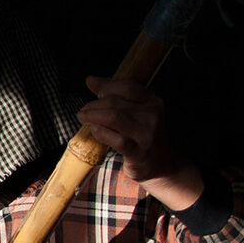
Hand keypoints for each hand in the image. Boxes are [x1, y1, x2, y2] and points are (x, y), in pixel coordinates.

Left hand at [78, 76, 203, 209]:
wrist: (160, 163)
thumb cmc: (141, 134)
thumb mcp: (134, 111)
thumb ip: (114, 94)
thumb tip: (90, 79)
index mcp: (152, 101)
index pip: (128, 86)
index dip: (107, 87)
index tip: (96, 92)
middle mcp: (152, 115)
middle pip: (115, 102)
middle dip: (94, 104)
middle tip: (84, 111)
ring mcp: (146, 133)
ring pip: (113, 117)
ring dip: (92, 116)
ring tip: (83, 117)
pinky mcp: (138, 151)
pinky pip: (116, 139)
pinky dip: (100, 132)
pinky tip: (94, 130)